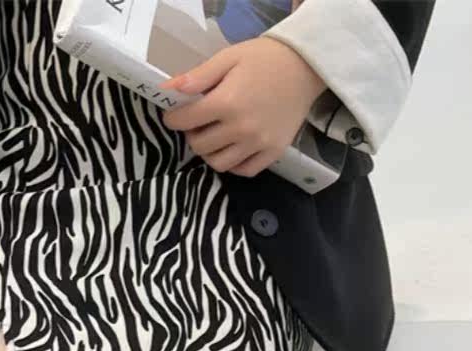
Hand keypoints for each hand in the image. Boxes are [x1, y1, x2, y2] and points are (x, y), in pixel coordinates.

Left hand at [162, 37, 326, 176]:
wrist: (304, 66)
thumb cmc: (264, 58)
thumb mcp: (228, 58)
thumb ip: (198, 76)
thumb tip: (167, 90)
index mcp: (226, 102)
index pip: (185, 121)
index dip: (173, 118)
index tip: (174, 114)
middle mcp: (241, 128)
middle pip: (200, 146)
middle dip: (191, 134)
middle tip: (197, 123)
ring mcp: (257, 144)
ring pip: (219, 164)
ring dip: (209, 152)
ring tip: (213, 137)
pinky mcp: (273, 153)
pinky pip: (244, 170)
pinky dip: (233, 164)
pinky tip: (232, 148)